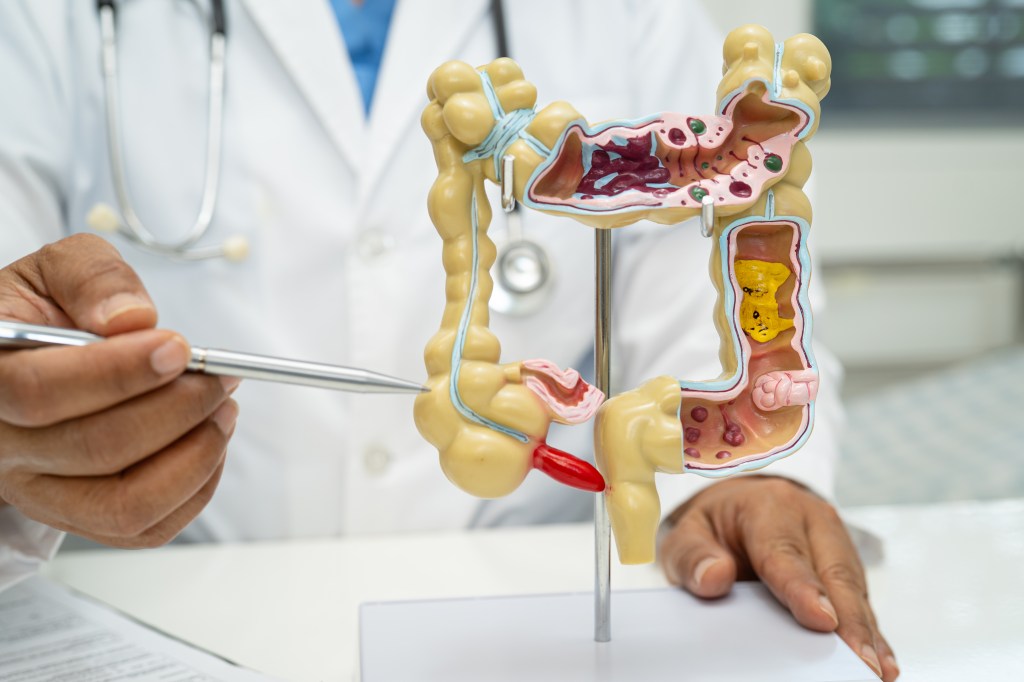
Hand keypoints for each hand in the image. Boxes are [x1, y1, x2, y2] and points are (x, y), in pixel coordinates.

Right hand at [0, 235, 237, 546]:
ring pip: (125, 504)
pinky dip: (195, 488)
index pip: (38, 391)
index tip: (178, 348)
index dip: (118, 373)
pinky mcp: (80, 519)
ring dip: (195, 455)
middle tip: (218, 376)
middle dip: (177, 408)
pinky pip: (145, 528)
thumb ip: (92, 279)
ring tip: (223, 408)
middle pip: (95, 448)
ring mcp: (40, 492)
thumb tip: (130, 319)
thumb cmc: (47, 313)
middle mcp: (3, 446)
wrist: (31, 360)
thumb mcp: (58, 271)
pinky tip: (208, 441)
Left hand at [658, 476, 897, 680]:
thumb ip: (693, 555)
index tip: (821, 620)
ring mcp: (836, 543)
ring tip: (875, 672)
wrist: (738, 508)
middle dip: (849, 621)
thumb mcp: (687, 533)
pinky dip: (872, 633)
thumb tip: (714, 578)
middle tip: (861, 663)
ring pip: (855, 591)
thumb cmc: (714, 527)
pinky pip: (862, 602)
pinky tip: (883, 663)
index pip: (785, 552)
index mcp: (770, 506)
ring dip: (867, 632)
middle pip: (834, 573)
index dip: (803, 588)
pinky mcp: (847, 568)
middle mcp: (812, 521)